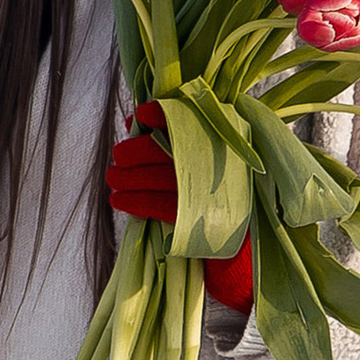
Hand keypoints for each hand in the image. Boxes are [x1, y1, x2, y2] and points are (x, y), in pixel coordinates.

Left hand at [108, 115, 253, 308]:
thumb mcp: (204, 160)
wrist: (245, 245)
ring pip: (155, 177)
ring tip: (114, 179)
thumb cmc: (219, 193)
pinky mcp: (200, 218)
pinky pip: (157, 205)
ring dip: (126, 178)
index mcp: (225, 141)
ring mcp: (210, 190)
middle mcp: (220, 162)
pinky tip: (120, 201)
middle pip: (163, 147)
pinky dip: (134, 202)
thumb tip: (132, 122)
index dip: (162, 113)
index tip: (141, 115)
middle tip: (118, 156)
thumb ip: (169, 135)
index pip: (191, 117)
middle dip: (132, 151)